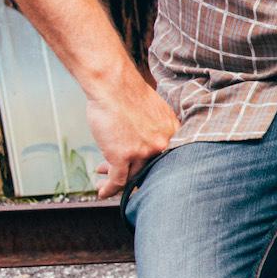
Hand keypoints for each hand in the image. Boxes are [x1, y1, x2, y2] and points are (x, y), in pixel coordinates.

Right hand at [85, 75, 178, 198]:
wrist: (113, 85)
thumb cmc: (129, 94)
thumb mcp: (155, 112)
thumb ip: (158, 129)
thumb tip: (149, 142)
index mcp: (173, 135)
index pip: (169, 161)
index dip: (154, 170)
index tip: (145, 173)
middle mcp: (162, 146)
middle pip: (150, 170)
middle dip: (134, 175)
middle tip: (123, 179)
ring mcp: (143, 152)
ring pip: (131, 176)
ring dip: (116, 180)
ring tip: (104, 179)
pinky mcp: (123, 155)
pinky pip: (117, 180)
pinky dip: (109, 189)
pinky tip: (102, 192)